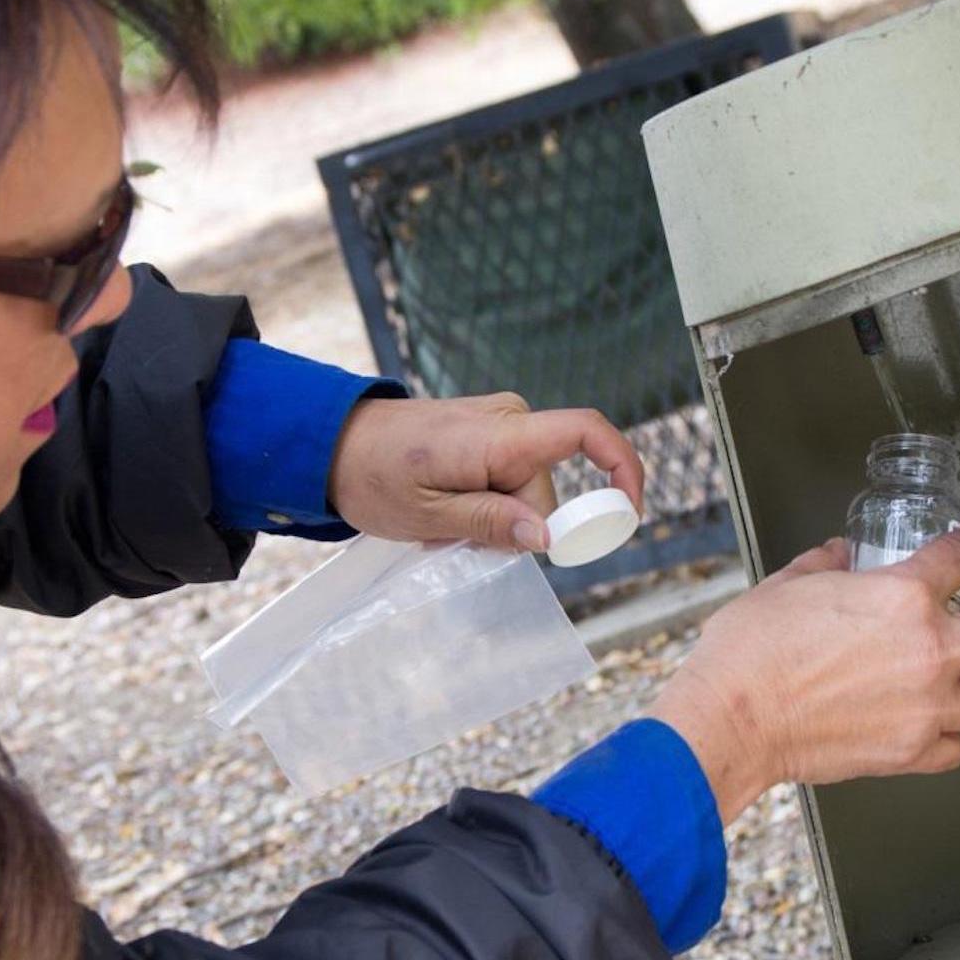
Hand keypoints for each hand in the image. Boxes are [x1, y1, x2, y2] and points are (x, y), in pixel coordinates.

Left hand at [327, 393, 645, 549]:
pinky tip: (447, 511)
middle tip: (457, 540)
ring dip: (494, 517)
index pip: (585, 432)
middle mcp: (508, 418)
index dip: (622, 469)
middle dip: (516, 526)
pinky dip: (486, 502)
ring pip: (526, 489)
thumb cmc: (372, 476)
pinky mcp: (489, 432)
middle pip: (545, 489)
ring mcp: (499, 422)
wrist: (332, 442)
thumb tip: (546, 537)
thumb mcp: (427, 516)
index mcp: (498, 435)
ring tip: (441, 523)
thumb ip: (489, 523)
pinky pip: (509, 476)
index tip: (626, 515)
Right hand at [650, 529, 959, 824]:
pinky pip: (958, 748)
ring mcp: (928, 707)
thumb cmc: (751, 653)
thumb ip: (826, 565)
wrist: (732, 720)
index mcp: (902, 595)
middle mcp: (930, 650)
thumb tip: (839, 558)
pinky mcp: (911, 752)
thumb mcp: (788, 583)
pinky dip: (948, 735)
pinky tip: (924, 721)